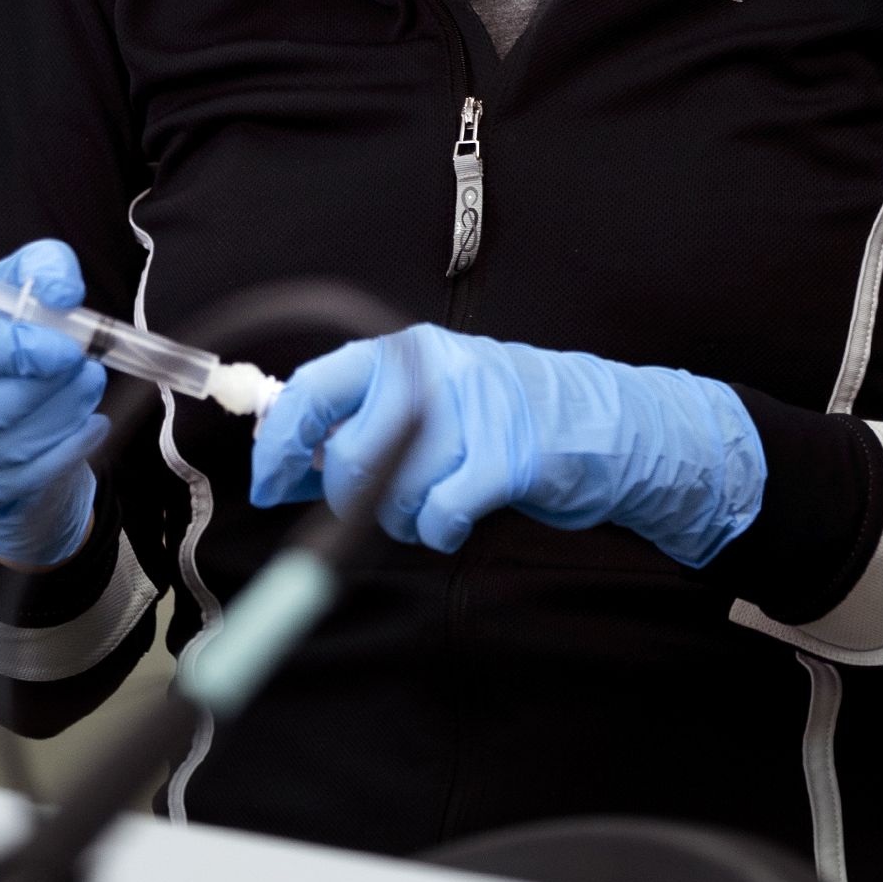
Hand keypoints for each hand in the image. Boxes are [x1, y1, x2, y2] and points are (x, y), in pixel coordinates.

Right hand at [0, 239, 107, 567]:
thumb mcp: (7, 286)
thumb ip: (40, 268)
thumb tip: (62, 290)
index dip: (14, 352)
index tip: (67, 348)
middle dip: (51, 391)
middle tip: (90, 370)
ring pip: (4, 452)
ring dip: (63, 422)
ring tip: (88, 392)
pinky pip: (12, 486)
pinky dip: (60, 457)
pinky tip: (84, 429)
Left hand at [247, 324, 765, 565]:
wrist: (615, 427)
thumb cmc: (514, 420)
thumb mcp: (436, 399)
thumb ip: (365, 420)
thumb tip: (285, 460)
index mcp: (410, 351)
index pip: (316, 387)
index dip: (280, 441)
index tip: (267, 482)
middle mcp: (437, 371)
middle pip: (352, 453)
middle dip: (354, 498)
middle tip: (381, 503)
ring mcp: (476, 412)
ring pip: (393, 490)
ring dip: (404, 516)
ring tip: (435, 503)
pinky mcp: (508, 459)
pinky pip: (439, 514)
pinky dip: (440, 529)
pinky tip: (459, 517)